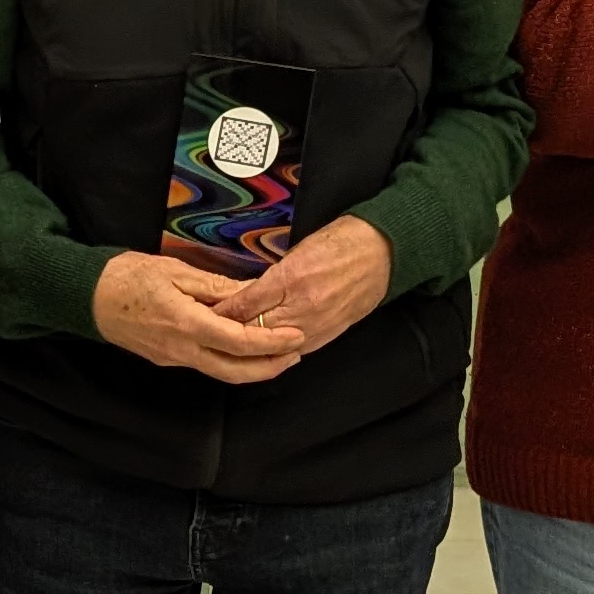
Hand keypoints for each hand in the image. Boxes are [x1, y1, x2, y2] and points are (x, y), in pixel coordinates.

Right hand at [92, 250, 308, 384]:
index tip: (296, 337)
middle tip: (296, 354)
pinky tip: (244, 348)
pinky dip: (232, 361)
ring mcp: (173, 358)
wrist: (88, 297)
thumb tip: (252, 292)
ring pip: (221, 373)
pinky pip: (206, 365)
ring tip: (278, 355)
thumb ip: (216, 287)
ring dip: (253, 368)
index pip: (239, 342)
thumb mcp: (176, 271)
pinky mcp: (167, 358)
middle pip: (235, 371)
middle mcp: (182, 350)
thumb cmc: (129, 276)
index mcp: (187, 325)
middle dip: (270, 367)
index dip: (272, 343)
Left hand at [213, 217, 390, 358]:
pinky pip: (299, 349)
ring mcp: (317, 323)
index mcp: (291, 278)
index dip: (223, 312)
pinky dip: (281, 351)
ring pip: (275, 345)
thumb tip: (246, 295)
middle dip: (232, 332)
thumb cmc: (342, 242)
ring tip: (236, 345)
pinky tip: (270, 351)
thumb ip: (272, 276)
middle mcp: (303, 305)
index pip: (245, 304)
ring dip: (255, 346)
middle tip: (214, 333)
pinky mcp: (331, 333)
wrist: (384, 252)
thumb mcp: (299, 250)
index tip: (208, 315)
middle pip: (255, 330)